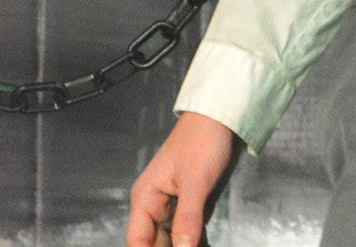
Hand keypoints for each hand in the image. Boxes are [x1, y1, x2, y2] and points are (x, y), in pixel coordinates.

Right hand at [127, 111, 239, 246]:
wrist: (219, 120)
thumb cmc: (201, 142)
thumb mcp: (195, 182)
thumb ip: (187, 218)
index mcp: (146, 198)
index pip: (137, 241)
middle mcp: (155, 206)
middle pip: (155, 244)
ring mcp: (173, 208)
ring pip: (172, 242)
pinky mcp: (190, 208)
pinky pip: (188, 235)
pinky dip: (194, 244)